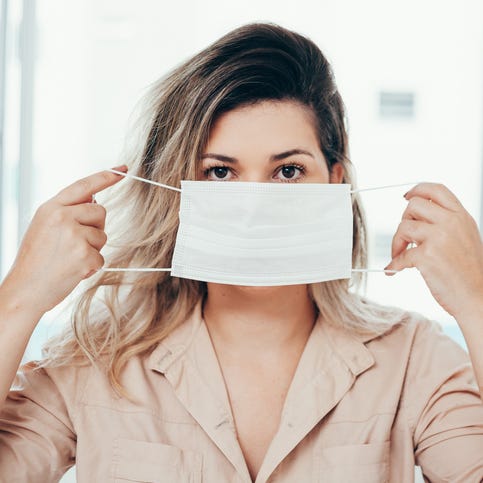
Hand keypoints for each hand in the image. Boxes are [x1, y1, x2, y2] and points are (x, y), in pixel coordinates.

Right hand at [2, 167, 126, 315]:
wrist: (24, 290)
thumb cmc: (36, 261)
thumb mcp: (43, 227)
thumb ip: (67, 212)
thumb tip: (95, 202)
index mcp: (50, 207)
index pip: (84, 186)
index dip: (106, 177)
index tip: (123, 170)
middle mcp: (61, 216)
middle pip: (100, 211)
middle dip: (95, 227)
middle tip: (75, 244)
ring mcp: (73, 234)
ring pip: (102, 235)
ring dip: (93, 249)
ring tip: (70, 259)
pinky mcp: (83, 254)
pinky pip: (101, 257)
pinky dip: (92, 267)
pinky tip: (73, 271)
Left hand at [385, 183, 482, 318]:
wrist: (477, 297)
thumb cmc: (468, 271)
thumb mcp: (465, 236)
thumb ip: (446, 222)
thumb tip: (417, 214)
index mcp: (461, 216)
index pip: (436, 189)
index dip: (417, 190)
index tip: (406, 197)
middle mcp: (451, 223)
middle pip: (414, 205)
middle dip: (404, 219)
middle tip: (406, 237)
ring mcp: (439, 238)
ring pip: (404, 227)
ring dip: (396, 242)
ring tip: (399, 254)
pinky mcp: (427, 256)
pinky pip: (400, 255)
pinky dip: (394, 264)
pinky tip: (393, 270)